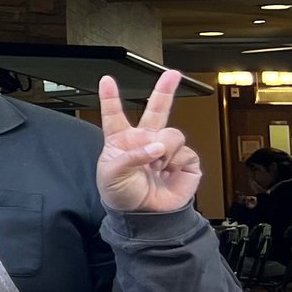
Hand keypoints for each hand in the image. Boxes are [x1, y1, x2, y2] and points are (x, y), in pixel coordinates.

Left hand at [97, 71, 202, 215]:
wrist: (142, 216)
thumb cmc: (121, 194)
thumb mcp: (112, 175)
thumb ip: (130, 157)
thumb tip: (156, 147)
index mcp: (121, 140)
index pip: (114, 115)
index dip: (110, 98)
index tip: (106, 80)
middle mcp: (145, 140)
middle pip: (156, 110)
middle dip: (165, 90)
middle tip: (172, 75)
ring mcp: (165, 150)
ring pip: (172, 133)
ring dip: (165, 149)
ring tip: (156, 165)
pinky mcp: (184, 161)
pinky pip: (186, 152)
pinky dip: (176, 162)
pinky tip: (168, 171)